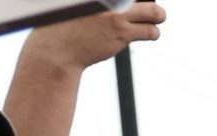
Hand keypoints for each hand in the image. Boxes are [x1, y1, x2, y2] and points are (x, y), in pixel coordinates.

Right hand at [23, 0, 164, 69]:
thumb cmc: (65, 26)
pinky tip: (150, 34)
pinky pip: (150, 31)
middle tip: (152, 8)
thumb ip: (100, 3)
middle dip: (151, 2)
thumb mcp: (78, 4)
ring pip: (154, 11)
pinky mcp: (121, 32)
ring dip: (159, 16)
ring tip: (157, 19)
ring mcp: (116, 13)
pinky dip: (154, 32)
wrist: (57, 49)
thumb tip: (124, 3)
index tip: (137, 3)